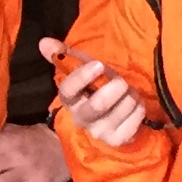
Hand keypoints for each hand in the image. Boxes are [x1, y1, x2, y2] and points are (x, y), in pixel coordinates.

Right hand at [37, 35, 144, 149]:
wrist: (113, 111)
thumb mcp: (83, 67)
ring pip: (120, 111)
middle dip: (113, 89)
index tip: (98, 65)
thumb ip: (63, 55)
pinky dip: (137, 110)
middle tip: (121, 81)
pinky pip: (133, 122)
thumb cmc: (96, 85)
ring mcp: (100, 131)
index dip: (82, 78)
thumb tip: (44, 42)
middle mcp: (81, 119)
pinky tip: (134, 105)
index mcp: (70, 100)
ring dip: (129, 96)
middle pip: (96, 106)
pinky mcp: (118, 139)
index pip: (68, 91)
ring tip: (128, 92)